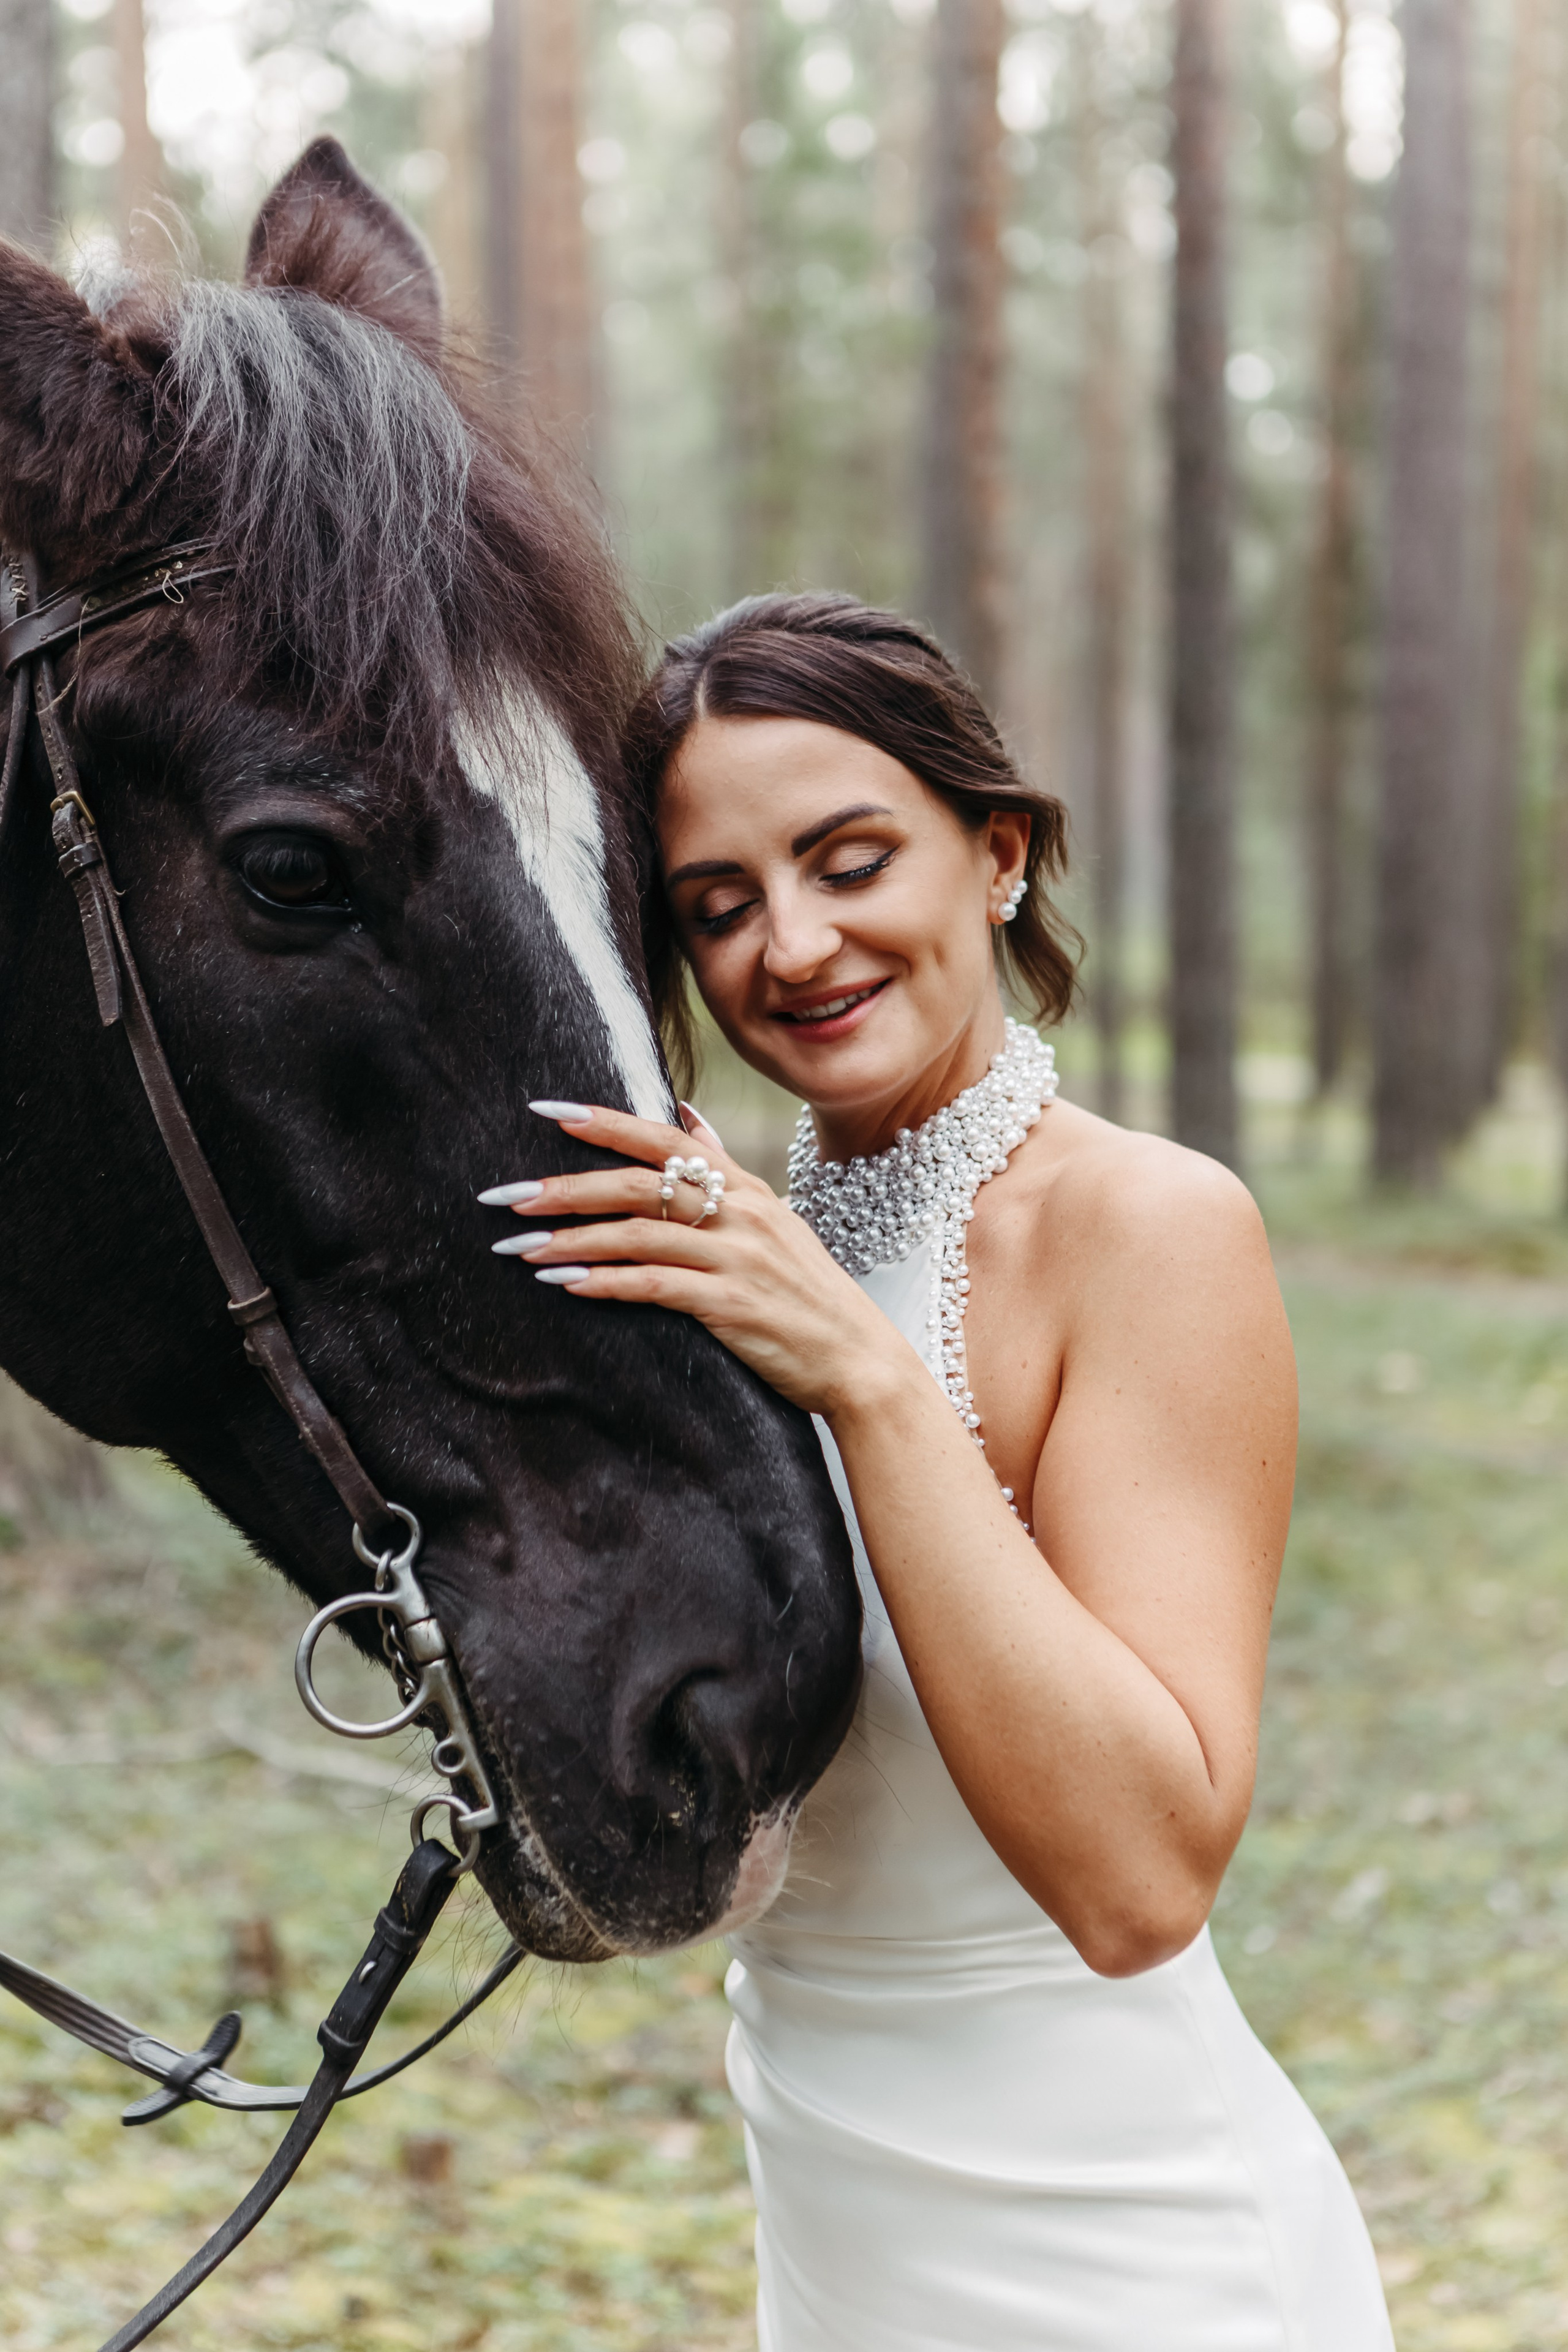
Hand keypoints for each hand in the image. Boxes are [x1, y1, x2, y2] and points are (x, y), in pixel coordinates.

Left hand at [477, 1101, 911, 1417]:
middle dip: (566, 1187)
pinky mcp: (731, 1305)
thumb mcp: (773, 1217)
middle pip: (640, 1183)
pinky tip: (564, 1285)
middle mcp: (741, 1212)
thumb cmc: (806, 1291)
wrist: (858, 1357)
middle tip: (507, 1194)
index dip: (604, 1123)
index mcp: (746, 1186)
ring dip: (572, 1240)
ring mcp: (737, 1257)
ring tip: (519, 1246)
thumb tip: (684, 1117)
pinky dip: (605, 1283)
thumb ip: (724, 1167)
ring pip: (638, 1233)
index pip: (664, 1139)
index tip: (546, 1111)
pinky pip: (654, 1286)